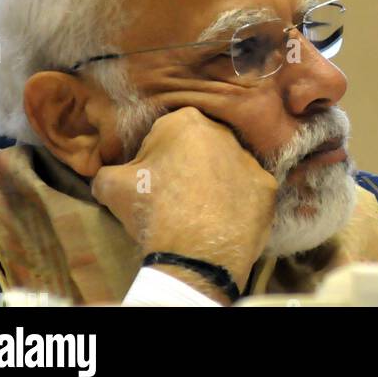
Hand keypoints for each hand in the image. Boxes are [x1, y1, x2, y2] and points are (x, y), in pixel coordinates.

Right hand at [91, 107, 277, 302]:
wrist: (196, 254)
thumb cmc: (153, 212)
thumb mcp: (111, 186)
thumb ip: (109, 170)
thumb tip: (110, 174)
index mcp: (185, 122)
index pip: (165, 133)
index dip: (154, 156)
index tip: (151, 179)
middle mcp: (224, 133)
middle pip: (199, 146)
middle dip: (187, 164)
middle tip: (174, 195)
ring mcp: (250, 160)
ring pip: (226, 166)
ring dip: (214, 181)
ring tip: (199, 210)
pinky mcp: (268, 187)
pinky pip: (247, 189)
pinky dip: (236, 201)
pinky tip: (221, 218)